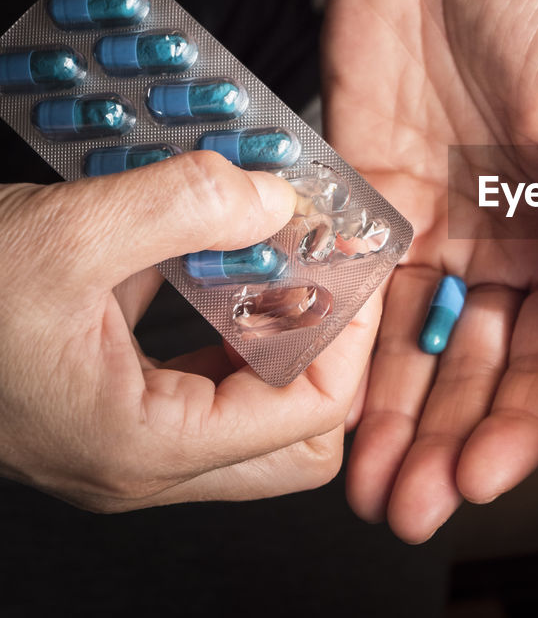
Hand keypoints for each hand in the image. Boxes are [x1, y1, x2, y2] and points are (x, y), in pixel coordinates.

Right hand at [0, 152, 378, 509]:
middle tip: (324, 267)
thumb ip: (182, 206)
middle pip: (299, 434)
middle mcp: (146, 461)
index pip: (311, 415)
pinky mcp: (113, 406)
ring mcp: (129, 441)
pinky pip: (204, 373)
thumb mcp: (61, 236)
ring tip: (276, 250)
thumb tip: (280, 197)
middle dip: (329, 346)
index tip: (354, 259)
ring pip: (257, 406)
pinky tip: (210, 254)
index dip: (350, 333)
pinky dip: (227, 316)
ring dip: (279, 328)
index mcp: (145, 446)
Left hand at [322, 0, 537, 541]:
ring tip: (368, 493)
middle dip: (447, 443)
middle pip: (476, 370)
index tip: (483, 475)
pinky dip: (337, 350)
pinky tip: (320, 405)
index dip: (521, 421)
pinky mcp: (361, 204)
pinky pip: (349, 290)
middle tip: (412, 510)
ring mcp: (429, 232)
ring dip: (390, 424)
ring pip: (409, 350)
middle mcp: (500, 249)